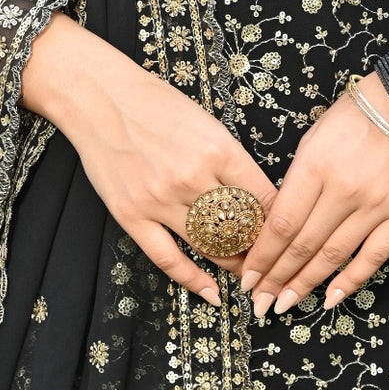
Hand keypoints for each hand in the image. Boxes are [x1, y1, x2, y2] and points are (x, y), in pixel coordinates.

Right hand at [21, 11, 276, 305]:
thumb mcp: (207, 122)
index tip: (289, 232)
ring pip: (210, 247)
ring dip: (233, 264)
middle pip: (241, 228)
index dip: (281, 221)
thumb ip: (230, 159)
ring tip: (247, 272)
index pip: (264, 198)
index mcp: (219, 149)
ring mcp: (161, 200)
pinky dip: (193, 280)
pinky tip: (212, 293)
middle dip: (260, 248)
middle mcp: (193, 178)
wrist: (99, 96)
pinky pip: (168, 259)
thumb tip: (256, 196)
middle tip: (271, 259)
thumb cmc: (155, 102)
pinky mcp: (133, 215)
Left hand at [239, 71, 388, 316]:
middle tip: (260, 302)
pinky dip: (351, 281)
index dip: (262, 256)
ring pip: (333, 256)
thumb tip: (278, 225)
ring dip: (306, 285)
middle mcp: (343, 190)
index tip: (247, 278)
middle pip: (303, 246)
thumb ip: (297, 182)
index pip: (282, 224)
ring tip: (285, 304)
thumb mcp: (313, 140)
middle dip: (276, 278)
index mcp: (314, 167)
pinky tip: (331, 299)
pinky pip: (373, 257)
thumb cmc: (354, 118)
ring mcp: (375, 205)